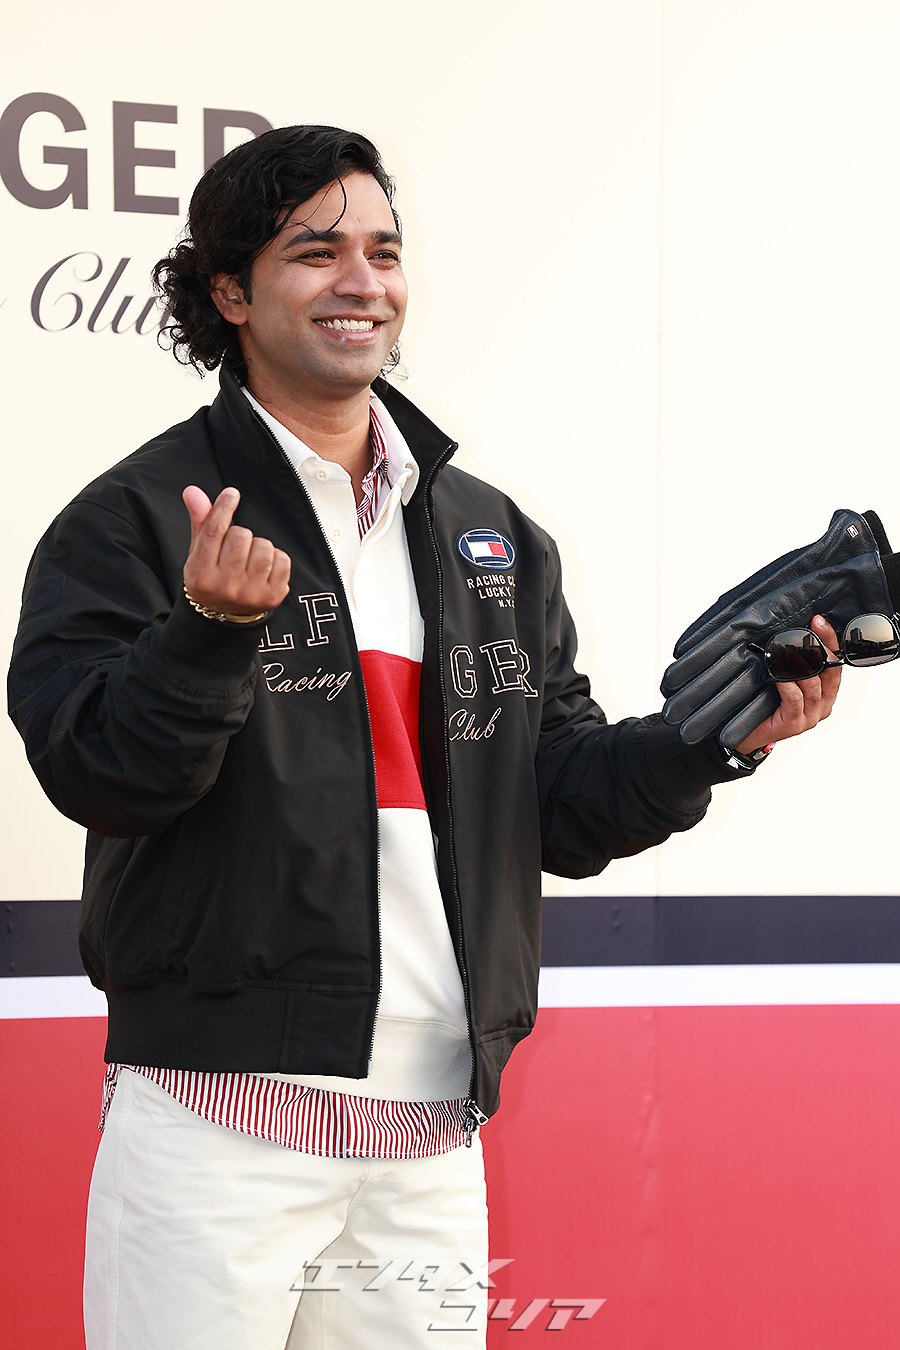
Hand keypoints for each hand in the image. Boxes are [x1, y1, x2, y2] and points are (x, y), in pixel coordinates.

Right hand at [182, 486, 290, 615]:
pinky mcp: (272, 597)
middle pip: (241, 536)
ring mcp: (250, 593)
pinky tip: (263, 569)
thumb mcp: (199, 554)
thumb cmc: (212, 579)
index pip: (214, 532)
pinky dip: (275, 558)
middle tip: (235, 550)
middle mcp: (225, 586)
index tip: (231, 494)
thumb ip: (200, 521)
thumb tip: (193, 491)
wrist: (224, 617)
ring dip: (258, 546)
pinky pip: (282, 559)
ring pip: (263, 546)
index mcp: (201, 575)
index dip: (223, 508)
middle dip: (240, 535)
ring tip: (249, 560)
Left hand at [734, 614, 841, 752]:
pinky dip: (788, 684)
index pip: (834, 663)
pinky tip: (779, 675)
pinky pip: (795, 699)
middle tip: (807, 629)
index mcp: (824, 693)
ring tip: (788, 648)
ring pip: (813, 685)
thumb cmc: (763, 705)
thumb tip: (787, 632)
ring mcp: (810, 716)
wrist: (745, 736)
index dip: (829, 641)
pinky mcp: (794, 724)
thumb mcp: (782, 680)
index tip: (819, 621)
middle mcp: (822, 705)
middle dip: (820, 646)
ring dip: (801, 665)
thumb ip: (792, 663)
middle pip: (829, 671)